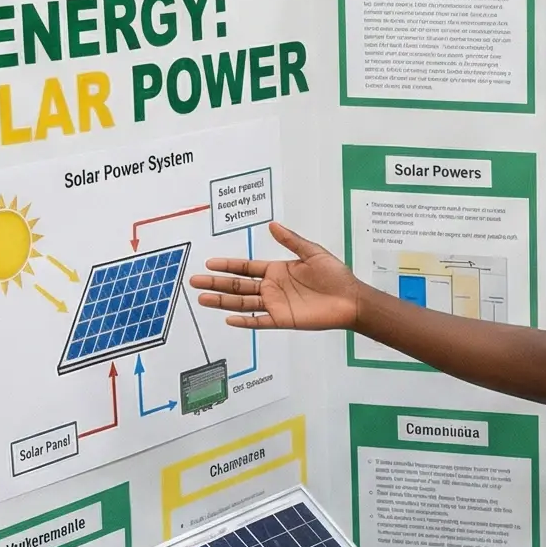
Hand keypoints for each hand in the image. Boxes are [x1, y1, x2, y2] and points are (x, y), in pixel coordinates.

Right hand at [191, 221, 361, 330]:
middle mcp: (272, 288)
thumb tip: (272, 225)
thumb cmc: (335, 275)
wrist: (351, 298)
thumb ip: (291, 241)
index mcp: (277, 270)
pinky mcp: (283, 319)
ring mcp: (276, 304)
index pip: (246, 267)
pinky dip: (245, 321)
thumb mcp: (313, 252)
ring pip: (243, 303)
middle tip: (194, 281)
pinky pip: (260, 321)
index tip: (209, 263)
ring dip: (223, 301)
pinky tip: (229, 319)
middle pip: (238, 285)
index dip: (227, 266)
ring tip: (202, 298)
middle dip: (216, 283)